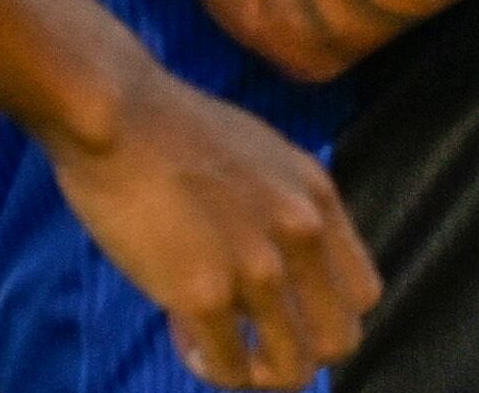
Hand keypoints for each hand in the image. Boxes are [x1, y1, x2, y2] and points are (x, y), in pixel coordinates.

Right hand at [40, 68, 379, 387]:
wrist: (115, 112)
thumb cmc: (169, 129)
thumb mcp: (258, 155)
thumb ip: (281, 208)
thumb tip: (277, 265)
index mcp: (318, 197)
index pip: (363, 293)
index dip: (323, 314)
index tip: (284, 311)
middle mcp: (301, 234)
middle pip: (339, 341)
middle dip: (298, 353)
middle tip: (254, 344)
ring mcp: (257, 267)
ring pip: (291, 369)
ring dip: (254, 372)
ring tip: (217, 348)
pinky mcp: (206, 293)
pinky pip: (229, 369)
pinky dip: (209, 367)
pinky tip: (185, 339)